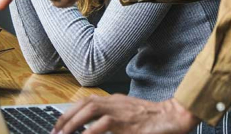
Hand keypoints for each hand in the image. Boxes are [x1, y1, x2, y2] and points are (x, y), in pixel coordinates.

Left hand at [52, 95, 199, 133]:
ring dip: (74, 122)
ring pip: (91, 109)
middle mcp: (116, 102)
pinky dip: (91, 131)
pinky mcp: (128, 123)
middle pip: (85, 103)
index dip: (71, 111)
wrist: (174, 117)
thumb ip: (114, 120)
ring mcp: (122, 111)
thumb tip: (95, 129)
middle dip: (67, 117)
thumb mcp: (130, 116)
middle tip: (56, 132)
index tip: (60, 125)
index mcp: (116, 101)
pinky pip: (105, 124)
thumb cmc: (153, 119)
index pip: (87, 101)